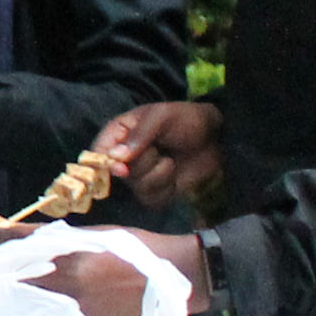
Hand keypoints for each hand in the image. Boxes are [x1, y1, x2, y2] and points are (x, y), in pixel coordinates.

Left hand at [18, 233, 209, 315]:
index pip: (24, 249)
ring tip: (6, 283)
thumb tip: (10, 232)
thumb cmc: (133, 249)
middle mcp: (74, 286)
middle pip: (22, 280)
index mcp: (74, 258)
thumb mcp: (94, 235)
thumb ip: (54, 238)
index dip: (1, 242)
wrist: (173, 277)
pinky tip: (37, 304)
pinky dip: (45, 309)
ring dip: (20, 291)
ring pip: (36, 301)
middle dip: (4, 271)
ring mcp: (81, 311)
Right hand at [92, 99, 223, 209]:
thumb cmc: (186, 120)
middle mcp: (124, 156)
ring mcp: (139, 175)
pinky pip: (151, 198)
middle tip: (159, 150)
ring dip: (158, 174)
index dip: (105, 162)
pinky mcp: (154, 191)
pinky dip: (166, 188)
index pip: (99, 151)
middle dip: (143, 164)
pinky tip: (174, 175)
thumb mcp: (162, 117)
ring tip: (170, 160)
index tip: (121, 168)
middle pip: (118, 172)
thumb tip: (116, 156)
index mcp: (120, 133)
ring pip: (136, 186)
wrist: (216, 138)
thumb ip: (139, 135)